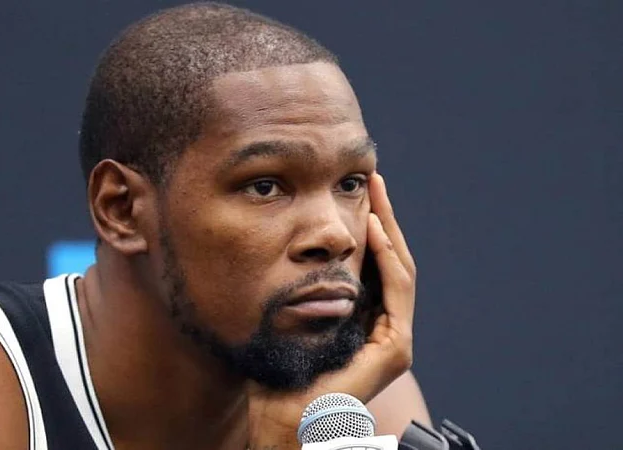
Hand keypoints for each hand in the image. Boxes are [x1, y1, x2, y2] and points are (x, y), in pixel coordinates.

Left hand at [247, 173, 416, 448]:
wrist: (282, 418)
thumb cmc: (276, 373)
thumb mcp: (287, 318)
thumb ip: (298, 289)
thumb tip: (284, 247)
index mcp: (362, 319)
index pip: (372, 263)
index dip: (368, 225)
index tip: (355, 190)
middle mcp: (383, 327)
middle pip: (389, 260)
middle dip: (382, 217)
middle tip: (373, 178)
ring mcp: (394, 339)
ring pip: (398, 269)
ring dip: (388, 228)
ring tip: (375, 191)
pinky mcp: (396, 349)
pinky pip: (396, 292)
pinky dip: (387, 258)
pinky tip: (374, 229)